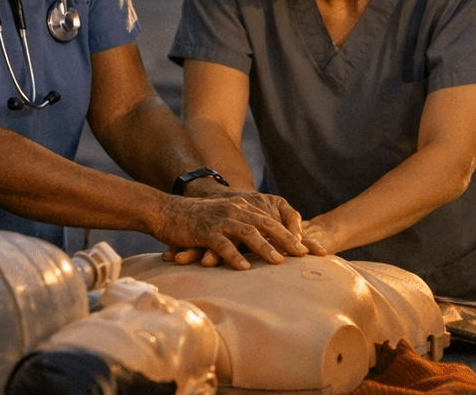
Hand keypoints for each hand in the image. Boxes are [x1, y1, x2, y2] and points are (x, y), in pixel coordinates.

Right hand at [152, 191, 305, 269]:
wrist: (166, 211)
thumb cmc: (196, 220)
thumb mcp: (224, 218)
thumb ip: (243, 228)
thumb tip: (262, 244)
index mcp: (243, 207)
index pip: (273, 221)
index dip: (293, 234)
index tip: (309, 249)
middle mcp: (236, 211)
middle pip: (268, 225)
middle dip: (288, 240)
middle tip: (304, 254)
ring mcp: (221, 220)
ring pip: (249, 233)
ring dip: (265, 248)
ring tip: (279, 262)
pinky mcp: (205, 231)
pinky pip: (223, 244)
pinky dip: (234, 256)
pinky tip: (244, 268)